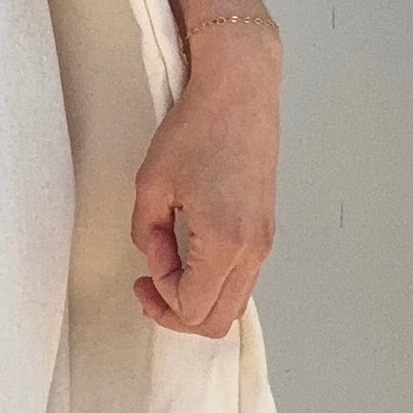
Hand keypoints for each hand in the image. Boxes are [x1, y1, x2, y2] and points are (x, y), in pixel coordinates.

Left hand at [131, 24, 279, 337]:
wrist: (240, 91)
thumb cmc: (198, 128)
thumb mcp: (152, 184)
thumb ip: (146, 233)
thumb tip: (155, 256)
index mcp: (224, 242)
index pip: (190, 306)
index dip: (159, 293)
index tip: (146, 257)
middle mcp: (253, 250)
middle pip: (216, 321)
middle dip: (175, 311)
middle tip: (147, 283)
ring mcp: (264, 242)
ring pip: (232, 304)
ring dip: (196, 298)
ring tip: (166, 264)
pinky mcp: (266, 230)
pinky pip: (241, 279)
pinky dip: (213, 282)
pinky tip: (189, 255)